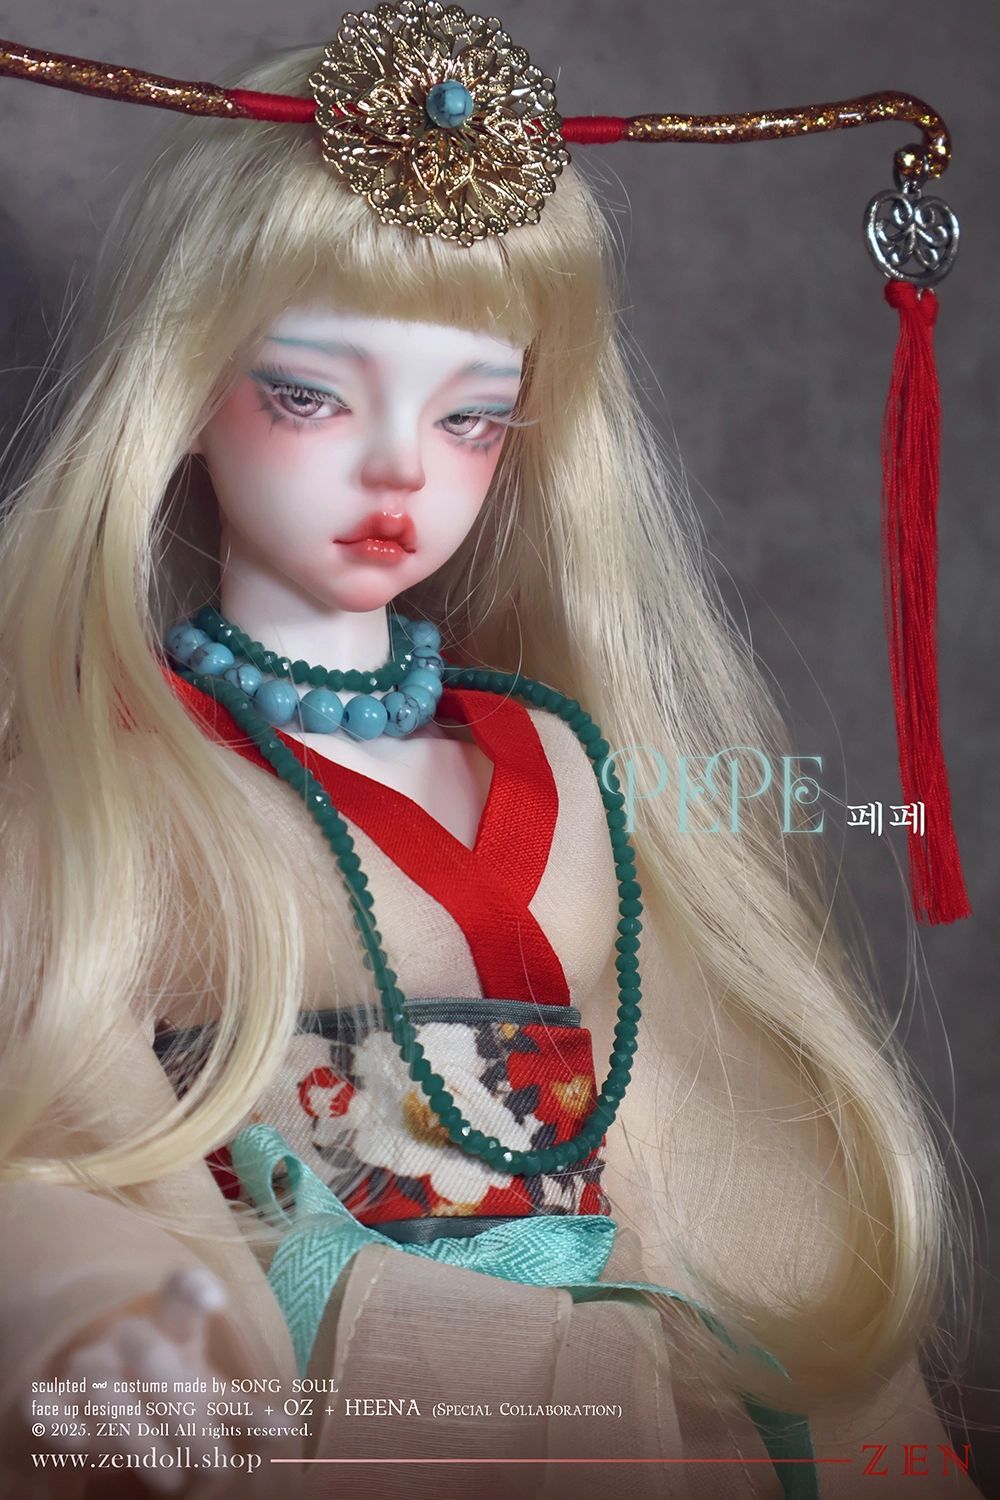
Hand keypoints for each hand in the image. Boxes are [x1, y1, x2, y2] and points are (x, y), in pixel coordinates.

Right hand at [24, 1267, 290, 1493]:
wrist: (95, 1416)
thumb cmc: (167, 1397)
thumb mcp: (209, 1403)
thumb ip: (246, 1415)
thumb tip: (290, 1428)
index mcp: (170, 1329)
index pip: (179, 1295)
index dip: (194, 1289)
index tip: (216, 1302)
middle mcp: (125, 1339)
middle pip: (148, 1351)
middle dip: (182, 1407)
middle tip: (215, 1462)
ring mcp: (84, 1366)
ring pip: (99, 1380)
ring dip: (135, 1432)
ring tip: (173, 1479)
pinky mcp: (48, 1401)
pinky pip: (45, 1405)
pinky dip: (62, 1426)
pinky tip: (86, 1449)